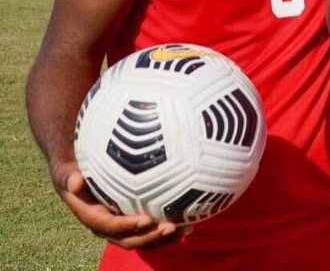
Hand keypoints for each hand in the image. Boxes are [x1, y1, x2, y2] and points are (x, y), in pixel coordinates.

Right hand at [50, 159, 187, 248]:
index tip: (144, 220)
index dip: (125, 226)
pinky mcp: (134, 218)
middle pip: (127, 238)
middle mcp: (106, 224)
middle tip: (170, 227)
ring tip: (186, 229)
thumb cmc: (74, 165)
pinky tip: (190, 222)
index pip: (107, 225)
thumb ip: (68, 176)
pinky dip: (168, 229)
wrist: (80, 167)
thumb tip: (75, 181)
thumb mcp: (66, 169)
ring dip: (163, 237)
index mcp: (90, 215)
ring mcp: (121, 223)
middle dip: (149, 237)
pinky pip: (151, 228)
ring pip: (142, 237)